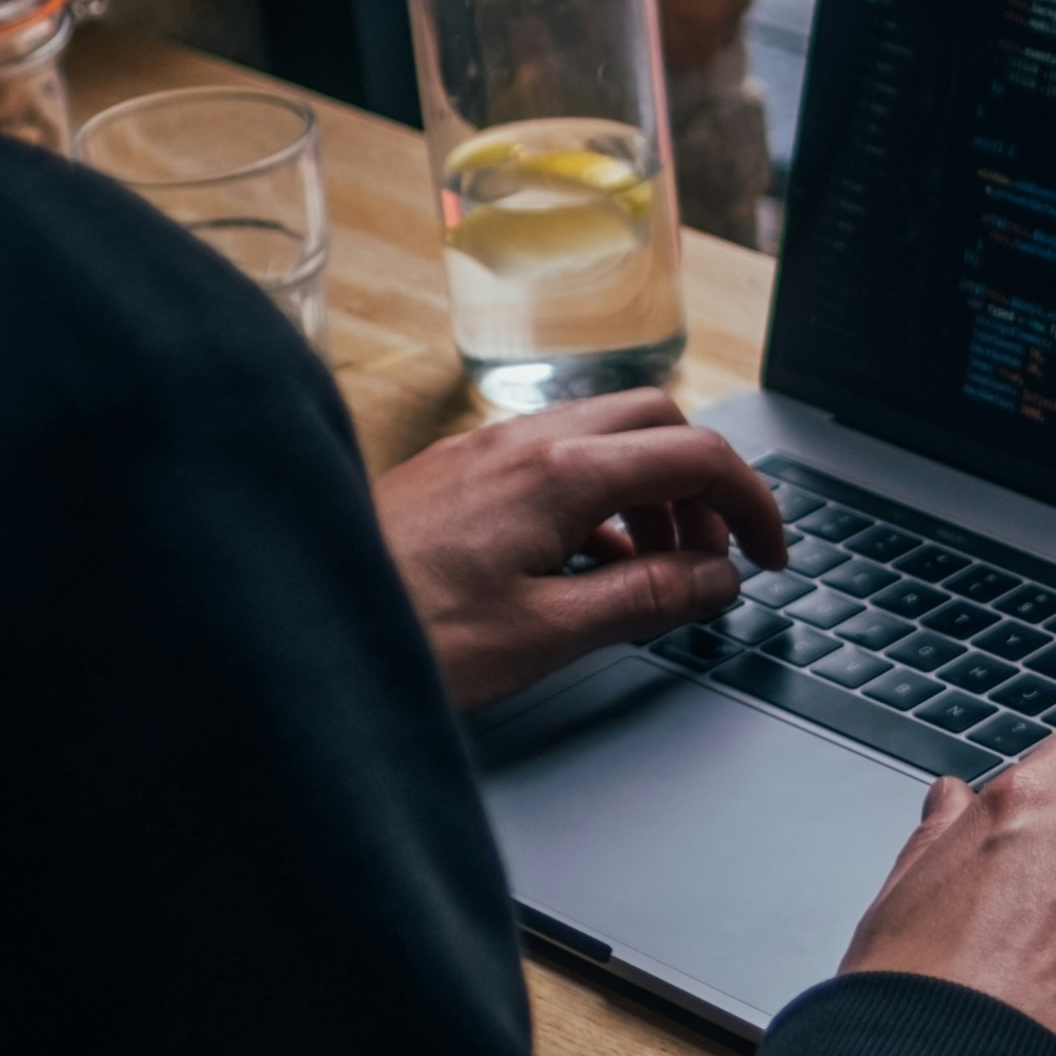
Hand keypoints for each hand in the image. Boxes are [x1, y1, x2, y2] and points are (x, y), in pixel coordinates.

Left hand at [375, 392, 787, 711]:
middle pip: (655, 421)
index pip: (696, 457)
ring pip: (601, 437)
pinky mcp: (452, 474)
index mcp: (556, 475)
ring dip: (648, 493)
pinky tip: (584, 565)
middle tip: (712, 555)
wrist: (285, 628)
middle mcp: (519, 444)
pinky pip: (551, 460)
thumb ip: (646, 599)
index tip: (771, 555)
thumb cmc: (403, 635)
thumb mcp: (546, 634)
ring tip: (652, 571)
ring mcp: (481, 452)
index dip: (753, 505)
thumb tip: (718, 579)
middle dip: (702, 484)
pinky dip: (595, 500)